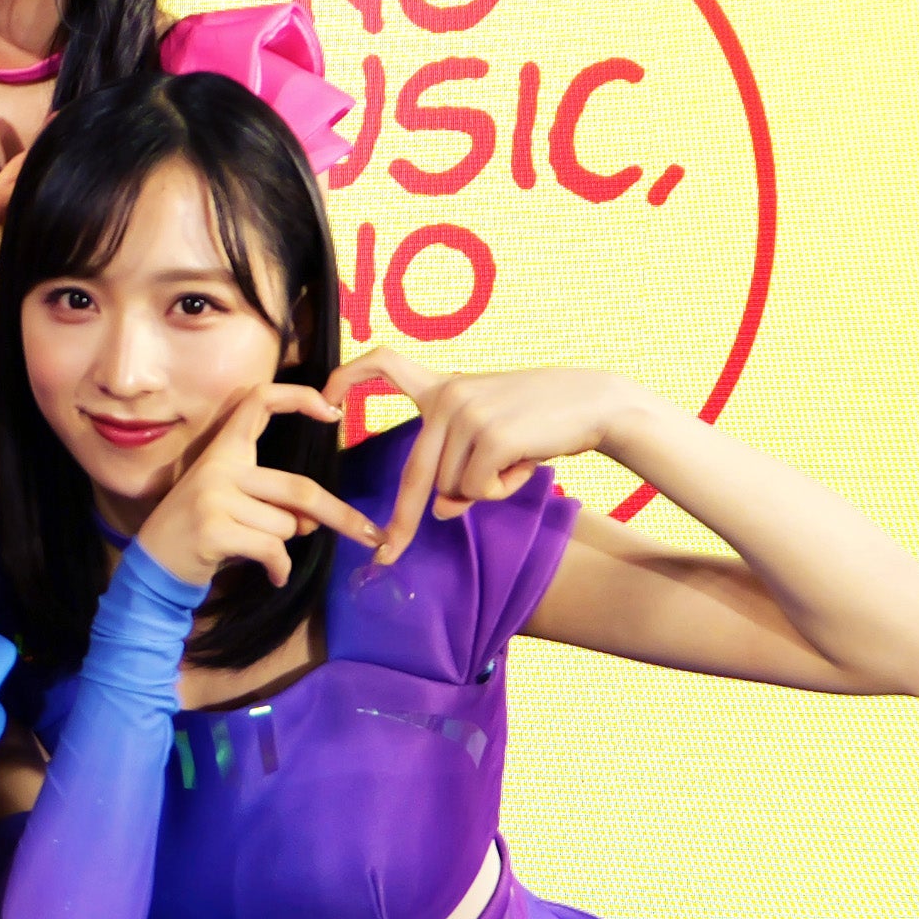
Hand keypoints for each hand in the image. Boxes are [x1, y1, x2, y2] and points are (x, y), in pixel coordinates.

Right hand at [133, 382, 378, 588]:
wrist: (152, 565)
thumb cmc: (199, 531)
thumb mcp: (233, 503)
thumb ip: (273, 501)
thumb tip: (314, 520)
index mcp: (224, 450)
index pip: (259, 401)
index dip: (299, 398)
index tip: (334, 414)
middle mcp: (219, 467)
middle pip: (299, 490)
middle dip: (340, 516)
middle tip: (369, 534)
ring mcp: (213, 497)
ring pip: (286, 526)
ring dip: (283, 546)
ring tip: (257, 552)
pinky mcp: (213, 529)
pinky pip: (272, 549)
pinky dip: (279, 568)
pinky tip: (272, 576)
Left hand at [331, 349, 642, 565]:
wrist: (595, 403)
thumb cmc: (538, 422)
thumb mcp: (489, 439)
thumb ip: (456, 469)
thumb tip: (442, 511)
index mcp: (442, 386)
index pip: (384, 364)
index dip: (347, 378)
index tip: (323, 402)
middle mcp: (447, 395)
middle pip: (415, 473)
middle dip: (402, 520)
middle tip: (386, 554)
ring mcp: (467, 414)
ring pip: (452, 488)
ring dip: (485, 490)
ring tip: (517, 457)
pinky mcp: (490, 436)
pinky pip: (477, 490)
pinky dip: (502, 490)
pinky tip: (526, 462)